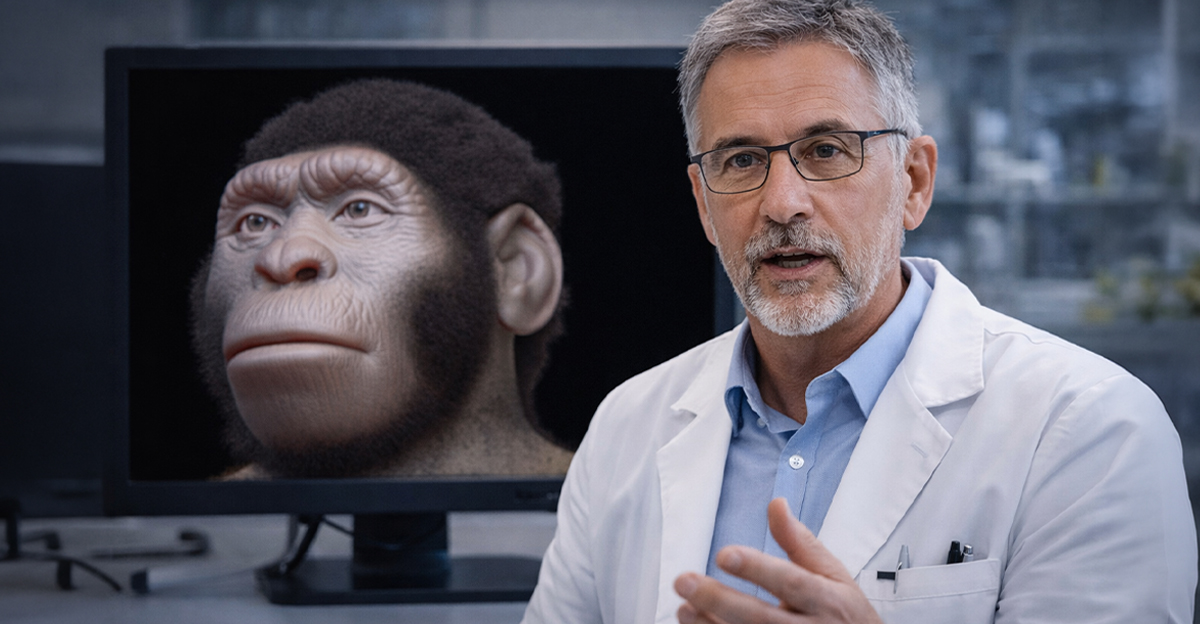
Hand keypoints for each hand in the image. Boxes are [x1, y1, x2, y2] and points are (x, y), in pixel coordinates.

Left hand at [674, 498, 881, 623]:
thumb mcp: (833, 574)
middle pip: (762, 618)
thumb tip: (776, 505)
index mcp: (827, 600)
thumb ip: (799, 542)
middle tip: (685, 581)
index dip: (757, 569)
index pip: (791, 582)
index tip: (724, 554)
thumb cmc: (844, 614)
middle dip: (720, 600)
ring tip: (684, 608)